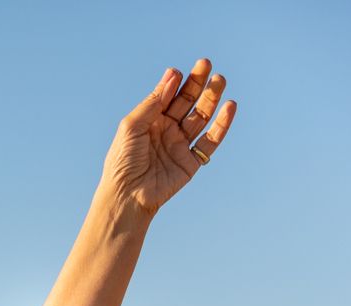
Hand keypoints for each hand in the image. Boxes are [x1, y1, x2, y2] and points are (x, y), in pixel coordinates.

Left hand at [103, 59, 237, 215]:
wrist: (126, 195)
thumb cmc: (122, 162)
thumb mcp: (132, 126)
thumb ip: (152, 102)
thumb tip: (172, 75)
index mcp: (149, 122)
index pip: (166, 97)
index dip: (174, 83)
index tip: (179, 71)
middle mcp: (166, 131)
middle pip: (186, 103)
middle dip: (196, 84)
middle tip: (206, 64)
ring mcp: (179, 146)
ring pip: (200, 117)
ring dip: (211, 98)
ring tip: (219, 79)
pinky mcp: (191, 162)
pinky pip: (210, 141)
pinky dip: (221, 125)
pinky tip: (229, 106)